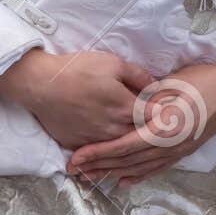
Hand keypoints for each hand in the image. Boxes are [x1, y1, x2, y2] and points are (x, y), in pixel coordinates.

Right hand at [0, 47, 153, 148]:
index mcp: (126, 109)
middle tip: (161, 131)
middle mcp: (114, 131)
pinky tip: (112, 149)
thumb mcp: (112, 63)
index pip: (155, 119)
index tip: (174, 115)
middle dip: (152, 134)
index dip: (166, 117)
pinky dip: (107, 151)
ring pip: (120, 147)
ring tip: (140, 142)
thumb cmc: (77, 70)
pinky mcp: (79, 146)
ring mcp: (96, 141)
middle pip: (140, 137)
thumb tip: (156, 86)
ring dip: (131, 145)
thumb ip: (137, 75)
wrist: (41, 85)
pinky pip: (99, 151)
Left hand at [65, 57, 215, 187]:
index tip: (76, 157)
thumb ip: (145, 100)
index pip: (123, 145)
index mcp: (163, 128)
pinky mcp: (184, 152)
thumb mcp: (170, 85)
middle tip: (75, 172)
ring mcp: (178, 151)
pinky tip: (124, 182)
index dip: (98, 153)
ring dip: (115, 173)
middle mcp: (170, 145)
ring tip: (92, 178)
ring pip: (140, 168)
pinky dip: (139, 176)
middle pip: (128, 161)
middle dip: (100, 167)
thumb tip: (122, 108)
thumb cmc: (203, 80)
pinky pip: (157, 168)